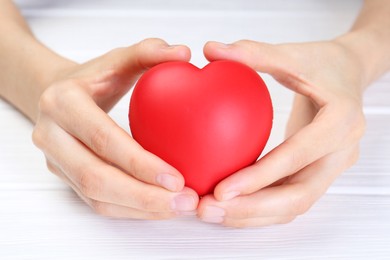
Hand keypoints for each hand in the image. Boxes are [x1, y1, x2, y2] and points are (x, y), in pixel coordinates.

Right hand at [32, 39, 198, 218]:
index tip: (178, 178)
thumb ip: (149, 52)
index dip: (139, 163)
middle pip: (96, 177)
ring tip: (179, 208)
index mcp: (62, 103)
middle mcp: (51, 136)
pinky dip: (131, 210)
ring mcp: (55, 161)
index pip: (103, 139)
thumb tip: (184, 53)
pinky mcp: (64, 177)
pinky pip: (97, 203)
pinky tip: (161, 208)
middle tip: (185, 201)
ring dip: (140, 209)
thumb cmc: (94, 78)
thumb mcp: (119, 59)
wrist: (58, 96)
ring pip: (95, 198)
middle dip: (143, 196)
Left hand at [197, 39, 365, 226]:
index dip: (260, 177)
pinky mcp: (319, 173)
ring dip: (252, 215)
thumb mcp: (292, 54)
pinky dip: (259, 208)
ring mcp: (332, 168)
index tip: (221, 190)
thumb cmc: (324, 63)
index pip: (298, 156)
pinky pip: (289, 200)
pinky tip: (228, 206)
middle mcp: (341, 152)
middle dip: (251, 208)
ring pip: (293, 206)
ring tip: (211, 213)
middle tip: (209, 209)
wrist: (350, 74)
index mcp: (341, 122)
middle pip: (298, 197)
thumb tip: (209, 50)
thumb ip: (253, 53)